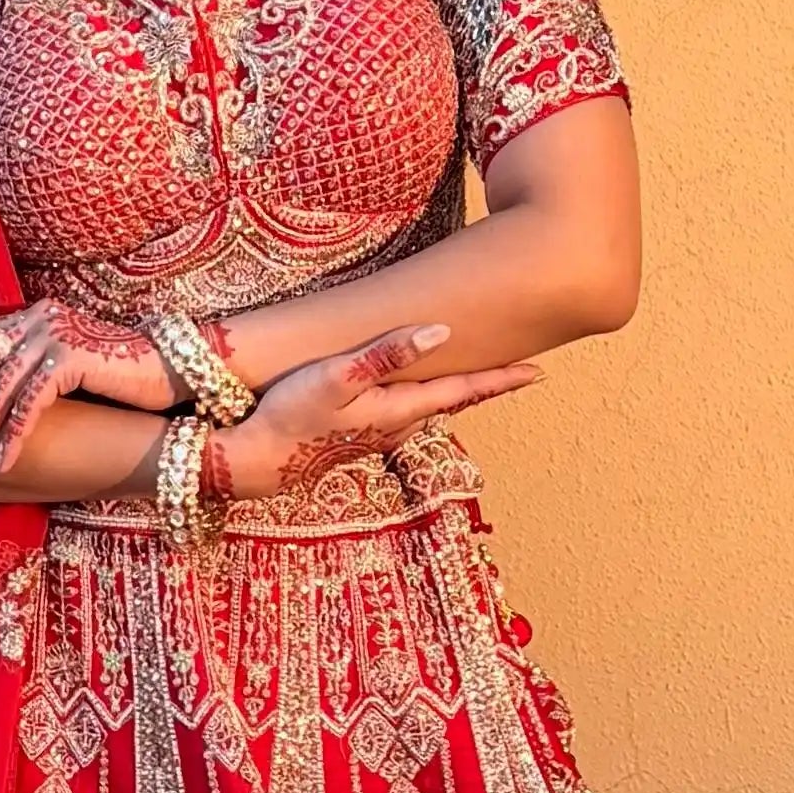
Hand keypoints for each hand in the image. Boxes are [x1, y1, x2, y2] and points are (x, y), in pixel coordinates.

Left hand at [0, 302, 176, 473]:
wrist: (171, 363)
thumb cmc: (122, 369)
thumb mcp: (68, 361)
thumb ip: (35, 366)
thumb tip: (2, 391)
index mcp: (29, 318)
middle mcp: (35, 321)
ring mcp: (51, 338)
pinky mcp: (69, 361)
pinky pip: (31, 407)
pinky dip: (13, 439)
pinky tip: (1, 465)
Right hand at [211, 325, 540, 501]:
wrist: (256, 459)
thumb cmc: (292, 414)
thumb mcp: (337, 378)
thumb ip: (387, 353)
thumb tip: (443, 332)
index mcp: (400, 410)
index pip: (462, 391)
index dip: (500, 380)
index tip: (537, 372)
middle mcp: (398, 426)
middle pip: (454, 401)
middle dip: (488, 385)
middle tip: (524, 372)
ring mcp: (379, 433)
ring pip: (432, 407)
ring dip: (459, 392)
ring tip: (484, 376)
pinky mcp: (359, 433)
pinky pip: (408, 411)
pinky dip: (428, 397)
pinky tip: (424, 390)